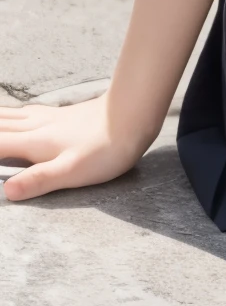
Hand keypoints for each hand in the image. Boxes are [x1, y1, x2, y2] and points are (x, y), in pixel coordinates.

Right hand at [0, 90, 150, 200]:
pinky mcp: (61, 115)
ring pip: (9, 117)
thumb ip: (38, 180)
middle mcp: (36, 127)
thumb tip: (6, 192)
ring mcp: (48, 119)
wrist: (133, 114)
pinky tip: (15, 113)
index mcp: (33, 143)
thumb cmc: (106, 148)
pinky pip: (24, 113)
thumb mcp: (72, 172)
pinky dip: (8, 114)